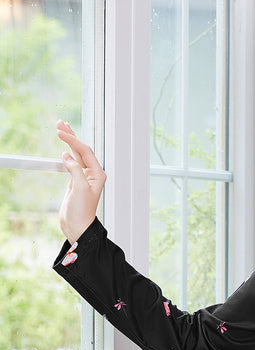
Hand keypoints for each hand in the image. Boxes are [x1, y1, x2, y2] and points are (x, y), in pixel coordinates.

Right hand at [56, 120, 106, 242]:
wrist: (77, 225)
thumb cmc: (82, 212)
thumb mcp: (79, 188)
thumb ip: (75, 170)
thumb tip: (68, 156)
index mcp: (98, 174)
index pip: (85, 151)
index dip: (73, 140)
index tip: (61, 132)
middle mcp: (93, 174)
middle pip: (82, 150)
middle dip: (72, 136)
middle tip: (60, 124)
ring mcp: (84, 177)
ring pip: (76, 154)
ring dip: (69, 142)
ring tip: (61, 129)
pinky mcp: (76, 181)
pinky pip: (72, 163)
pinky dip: (67, 154)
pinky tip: (63, 148)